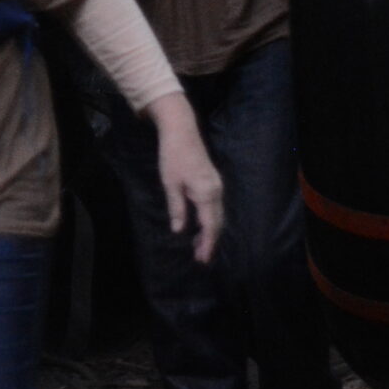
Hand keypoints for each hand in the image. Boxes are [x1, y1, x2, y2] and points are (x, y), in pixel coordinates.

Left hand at [150, 93, 225, 263]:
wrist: (181, 129)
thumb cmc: (172, 156)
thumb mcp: (170, 184)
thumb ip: (177, 208)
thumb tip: (179, 230)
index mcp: (206, 193)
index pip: (210, 225)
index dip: (208, 243)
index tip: (202, 259)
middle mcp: (216, 190)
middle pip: (217, 222)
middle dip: (210, 241)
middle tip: (200, 258)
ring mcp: (217, 185)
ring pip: (218, 214)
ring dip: (210, 231)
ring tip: (199, 247)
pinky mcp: (213, 181)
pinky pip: (215, 206)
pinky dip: (210, 219)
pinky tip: (201, 226)